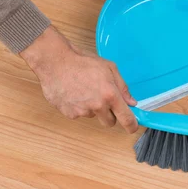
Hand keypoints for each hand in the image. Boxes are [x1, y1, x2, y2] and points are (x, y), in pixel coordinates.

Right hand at [20, 26, 138, 133]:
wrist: (55, 61)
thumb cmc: (83, 61)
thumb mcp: (109, 68)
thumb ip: (122, 87)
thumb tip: (131, 102)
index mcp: (110, 95)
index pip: (126, 118)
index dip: (131, 126)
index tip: (132, 127)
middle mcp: (97, 106)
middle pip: (109, 122)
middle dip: (110, 114)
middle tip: (104, 100)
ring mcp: (82, 111)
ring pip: (93, 116)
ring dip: (92, 108)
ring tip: (84, 90)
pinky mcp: (69, 113)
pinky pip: (79, 114)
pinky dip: (78, 107)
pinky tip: (74, 93)